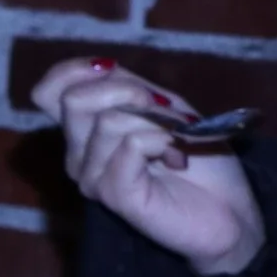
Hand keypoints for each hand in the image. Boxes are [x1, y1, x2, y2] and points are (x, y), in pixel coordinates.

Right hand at [30, 58, 264, 275]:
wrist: (230, 209)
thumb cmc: (200, 159)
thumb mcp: (165, 107)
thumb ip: (128, 86)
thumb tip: (102, 66)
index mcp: (84, 132)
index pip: (47, 93)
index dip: (73, 71)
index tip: (113, 72)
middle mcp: (78, 155)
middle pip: (73, 100)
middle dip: (127, 92)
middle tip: (162, 112)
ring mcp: (91, 177)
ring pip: (107, 122)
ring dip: (156, 122)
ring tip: (175, 146)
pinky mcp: (112, 194)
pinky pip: (131, 145)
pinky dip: (161, 140)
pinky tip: (175, 158)